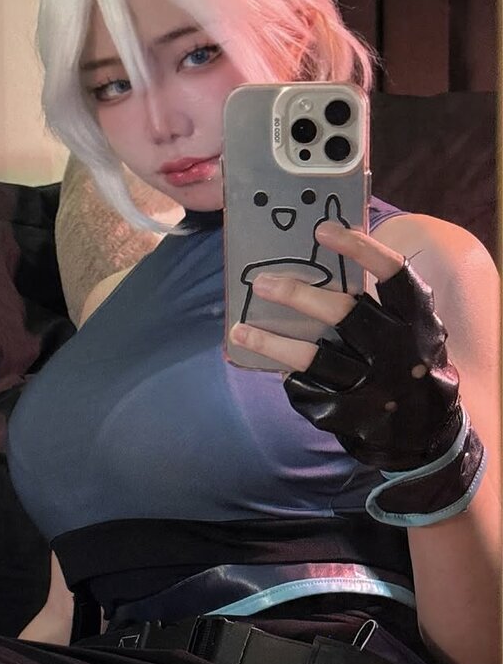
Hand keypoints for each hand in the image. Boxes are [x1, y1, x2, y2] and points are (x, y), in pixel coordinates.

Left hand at [229, 221, 461, 470]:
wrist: (426, 433)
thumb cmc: (406, 361)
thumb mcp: (408, 328)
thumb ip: (376, 301)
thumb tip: (317, 262)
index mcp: (416, 319)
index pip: (393, 274)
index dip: (360, 248)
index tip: (322, 230)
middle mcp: (397, 349)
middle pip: (343, 312)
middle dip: (297, 294)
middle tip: (261, 283)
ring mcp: (373, 385)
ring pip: (312, 357)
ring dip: (271, 342)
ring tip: (239, 331)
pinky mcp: (351, 414)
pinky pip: (307, 390)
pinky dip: (288, 376)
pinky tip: (271, 366)